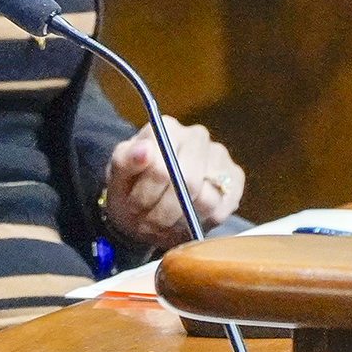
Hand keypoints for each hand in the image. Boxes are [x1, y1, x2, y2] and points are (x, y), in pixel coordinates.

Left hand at [104, 118, 243, 249]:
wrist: (145, 206)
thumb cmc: (130, 187)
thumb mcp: (117, 177)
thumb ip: (125, 161)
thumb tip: (144, 150)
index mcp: (166, 128)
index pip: (160, 165)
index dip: (146, 193)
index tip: (133, 207)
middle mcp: (197, 137)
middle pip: (188, 182)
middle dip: (164, 210)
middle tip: (148, 223)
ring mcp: (219, 157)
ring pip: (206, 199)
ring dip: (180, 220)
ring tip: (162, 223)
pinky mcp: (235, 181)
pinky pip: (221, 210)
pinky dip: (199, 223)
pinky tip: (183, 221)